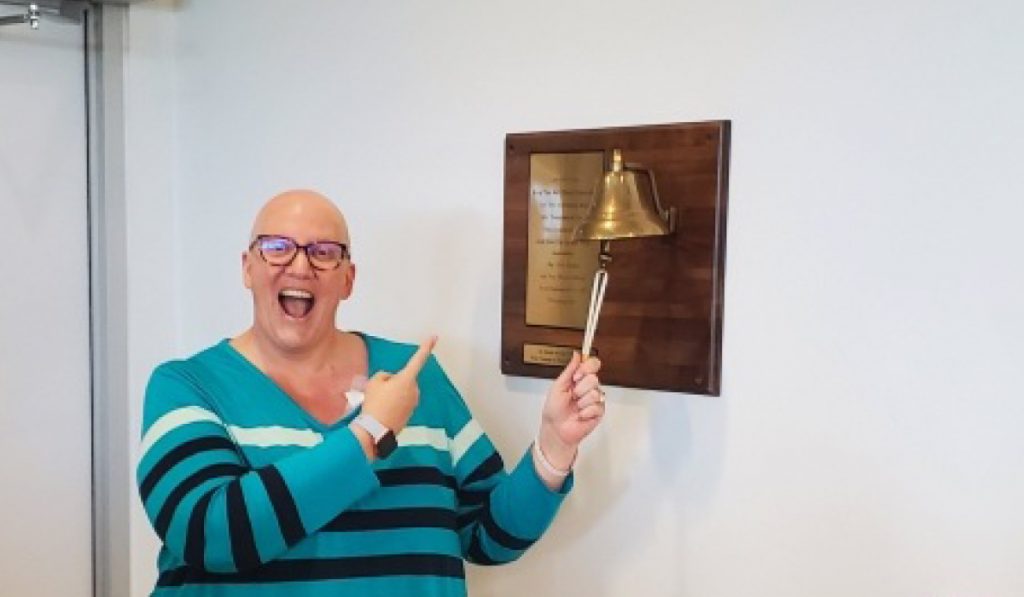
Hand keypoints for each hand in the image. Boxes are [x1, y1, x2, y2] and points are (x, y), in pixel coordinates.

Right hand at [359, 336, 436, 433]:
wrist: (375, 430)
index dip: (426, 347)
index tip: (435, 337)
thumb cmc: (375, 403)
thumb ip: (384, 376)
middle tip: (380, 392)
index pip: (418, 359)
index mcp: (407, 379)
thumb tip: (390, 381)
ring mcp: (413, 403)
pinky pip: (402, 403)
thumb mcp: (374, 383)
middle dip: (395, 382)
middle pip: (404, 379)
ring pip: (403, 391)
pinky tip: (384, 411)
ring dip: (394, 393)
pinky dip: (394, 404)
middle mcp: (414, 390)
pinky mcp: (410, 413)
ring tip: (380, 403)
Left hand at [537, 352, 605, 470]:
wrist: (556, 429)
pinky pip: (596, 407)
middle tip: (572, 396)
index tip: (576, 376)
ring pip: (595, 393)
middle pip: (594, 378)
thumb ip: (569, 369)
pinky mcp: (599, 412)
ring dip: (581, 402)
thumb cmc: (554, 409)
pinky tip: (579, 415)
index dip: (587, 368)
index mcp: (579, 379)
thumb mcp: (558, 386)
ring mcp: (595, 399)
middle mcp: (589, 387)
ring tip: (575, 407)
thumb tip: (577, 354)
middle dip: (579, 389)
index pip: (593, 364)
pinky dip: (584, 412)